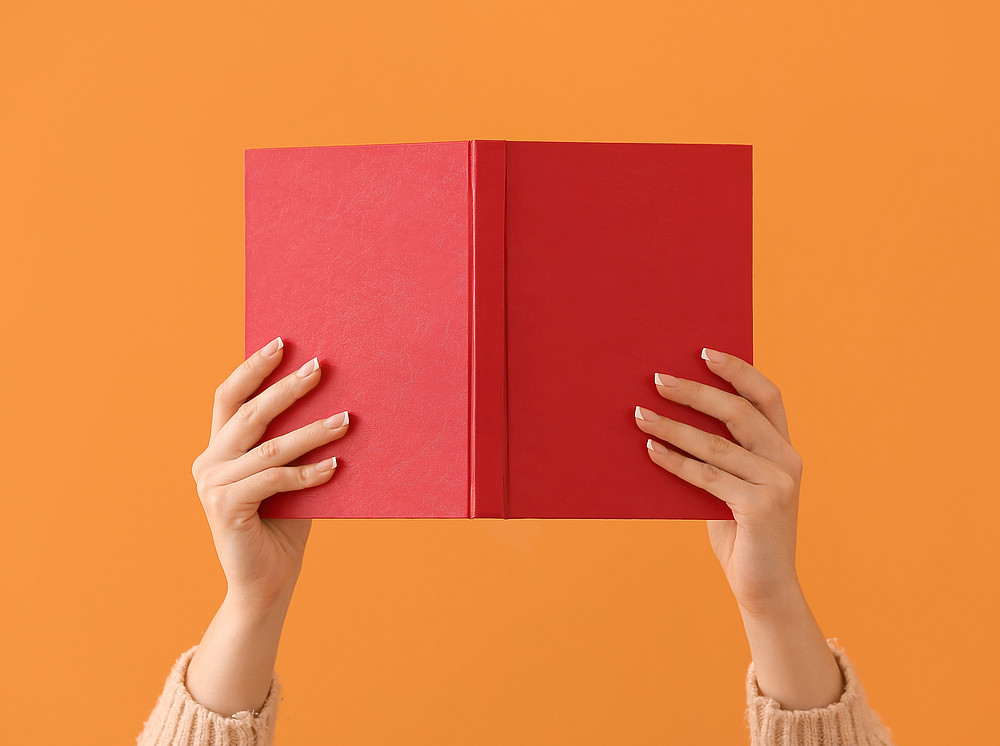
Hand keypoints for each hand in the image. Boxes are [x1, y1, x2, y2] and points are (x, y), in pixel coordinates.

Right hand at [190, 336, 349, 610]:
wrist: (267, 584)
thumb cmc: (285, 529)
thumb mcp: (290, 479)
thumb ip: (296, 447)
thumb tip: (337, 407)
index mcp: (218, 451)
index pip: (229, 398)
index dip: (252, 368)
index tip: (281, 341)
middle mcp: (208, 463)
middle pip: (249, 413)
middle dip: (287, 387)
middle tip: (320, 366)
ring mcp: (212, 486)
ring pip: (269, 447)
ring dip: (313, 431)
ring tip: (347, 419)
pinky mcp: (225, 507)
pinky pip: (274, 479)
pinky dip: (308, 473)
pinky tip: (336, 467)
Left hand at [633, 348, 803, 617]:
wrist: (764, 589)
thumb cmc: (740, 534)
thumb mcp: (734, 487)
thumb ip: (719, 456)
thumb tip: (666, 418)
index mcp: (784, 450)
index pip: (767, 396)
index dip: (738, 370)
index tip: (703, 351)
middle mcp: (787, 461)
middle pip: (738, 412)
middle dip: (695, 392)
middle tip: (657, 379)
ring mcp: (778, 484)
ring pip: (716, 444)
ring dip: (672, 426)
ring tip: (639, 414)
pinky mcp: (760, 506)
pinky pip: (707, 475)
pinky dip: (675, 461)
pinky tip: (650, 450)